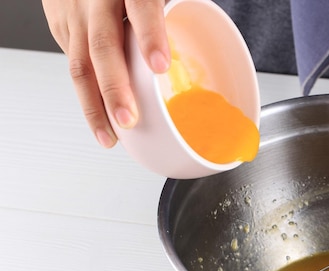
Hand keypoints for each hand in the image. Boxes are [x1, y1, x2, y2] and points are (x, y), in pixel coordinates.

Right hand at [42, 0, 170, 147]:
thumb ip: (171, 14)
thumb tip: (205, 49)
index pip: (141, 7)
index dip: (150, 35)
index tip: (160, 66)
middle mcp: (96, 0)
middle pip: (103, 45)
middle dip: (115, 88)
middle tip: (129, 119)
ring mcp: (75, 15)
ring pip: (80, 64)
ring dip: (95, 107)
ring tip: (110, 136)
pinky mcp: (61, 28)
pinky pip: (74, 66)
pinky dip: (88, 98)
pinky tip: (101, 120)